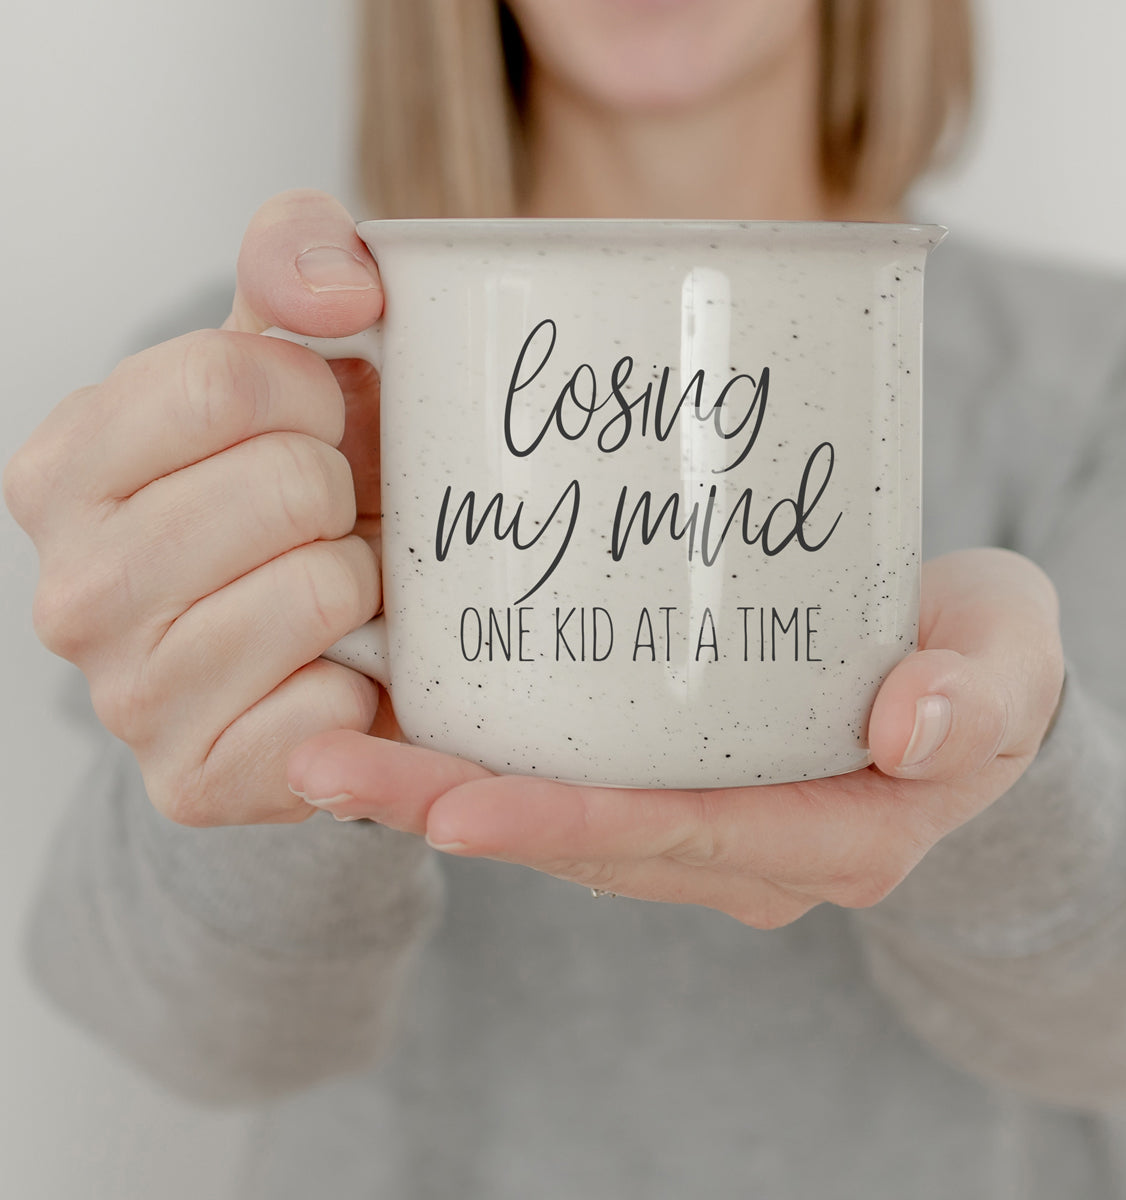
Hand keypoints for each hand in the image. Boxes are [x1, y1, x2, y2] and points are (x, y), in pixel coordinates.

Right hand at [4, 189, 394, 825]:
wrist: (312, 640)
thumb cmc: (295, 486)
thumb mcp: (285, 351)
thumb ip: (298, 258)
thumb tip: (344, 292)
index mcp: (65, 466)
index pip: (228, 378)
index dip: (314, 396)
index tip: (316, 426)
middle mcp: (72, 589)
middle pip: (288, 486)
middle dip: (342, 493)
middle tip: (329, 521)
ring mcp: (128, 698)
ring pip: (323, 591)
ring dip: (362, 584)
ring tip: (336, 592)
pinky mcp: (196, 783)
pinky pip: (330, 711)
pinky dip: (363, 683)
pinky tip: (335, 671)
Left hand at [287, 548, 1064, 926]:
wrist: (968, 681)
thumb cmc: (985, 664)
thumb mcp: (1010, 662)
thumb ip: (981, 693)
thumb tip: (910, 728)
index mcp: (833, 834)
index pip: (682, 838)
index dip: (566, 825)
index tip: (453, 801)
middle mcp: (750, 850)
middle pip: (589, 838)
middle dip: (456, 810)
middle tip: (331, 768)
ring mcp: (705, 824)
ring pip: (560, 820)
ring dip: (442, 791)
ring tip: (328, 750)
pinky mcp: (673, 781)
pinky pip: (569, 784)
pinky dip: (481, 762)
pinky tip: (396, 719)